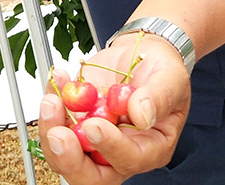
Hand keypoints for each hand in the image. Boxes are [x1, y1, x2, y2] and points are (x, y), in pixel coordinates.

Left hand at [38, 35, 190, 183]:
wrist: (144, 52)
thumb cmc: (163, 70)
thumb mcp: (172, 78)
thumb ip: (159, 96)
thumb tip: (143, 115)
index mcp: (150, 147)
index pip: (128, 160)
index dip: (109, 147)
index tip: (96, 125)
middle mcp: (119, 150)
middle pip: (90, 174)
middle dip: (70, 159)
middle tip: (59, 134)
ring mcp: (95, 136)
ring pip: (66, 153)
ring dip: (53, 129)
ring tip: (52, 100)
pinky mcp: (78, 118)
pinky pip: (58, 121)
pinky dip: (53, 103)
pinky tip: (59, 80)